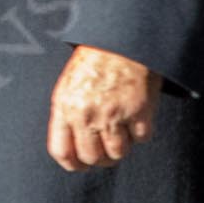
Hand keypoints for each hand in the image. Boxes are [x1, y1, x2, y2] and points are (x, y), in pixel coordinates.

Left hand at [47, 45, 160, 171]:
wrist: (122, 38)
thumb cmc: (94, 61)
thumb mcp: (69, 85)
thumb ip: (67, 115)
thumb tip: (71, 149)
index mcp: (65, 105)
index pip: (61, 151)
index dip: (73, 164)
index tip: (81, 164)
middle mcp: (86, 113)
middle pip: (92, 158)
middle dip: (101, 156)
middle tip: (107, 143)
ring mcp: (113, 113)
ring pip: (118, 153)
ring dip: (122, 144)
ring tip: (122, 125)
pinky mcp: (139, 111)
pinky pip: (142, 139)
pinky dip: (142, 131)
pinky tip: (137, 112)